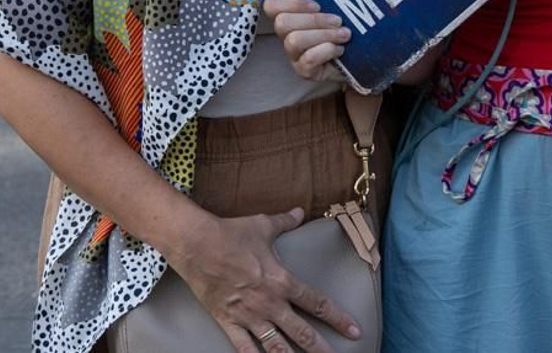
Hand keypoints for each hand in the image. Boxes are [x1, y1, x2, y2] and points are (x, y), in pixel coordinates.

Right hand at [168, 208, 362, 351]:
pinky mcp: (228, 322)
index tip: (355, 331)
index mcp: (282, 280)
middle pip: (302, 333)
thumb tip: (300, 211)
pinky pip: (244, 348)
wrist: (196, 244)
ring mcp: (249, 316)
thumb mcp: (263, 225)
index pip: (318, 303)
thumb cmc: (231, 233)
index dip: (339, 319)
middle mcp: (269, 303)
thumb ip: (285, 222)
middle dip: (322, 349)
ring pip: (277, 346)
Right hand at [264, 0, 347, 82]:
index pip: (272, 5)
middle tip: (338, 20)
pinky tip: (341, 49)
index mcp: (290, 16)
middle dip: (314, 20)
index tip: (317, 5)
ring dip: (324, 35)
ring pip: (294, 40)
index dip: (292, 2)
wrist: (358, 58)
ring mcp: (293, 55)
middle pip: (282, 23)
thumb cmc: (342, 28)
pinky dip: (327, 50)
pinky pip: (309, 59)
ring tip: (344, 34)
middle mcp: (286, 35)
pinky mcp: (303, 71)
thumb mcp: (334, 8)